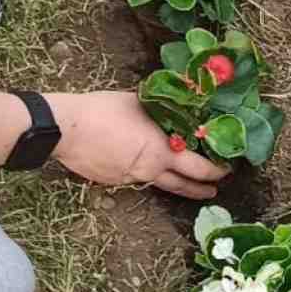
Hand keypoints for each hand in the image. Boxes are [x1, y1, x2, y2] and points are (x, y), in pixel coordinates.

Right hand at [46, 91, 228, 199]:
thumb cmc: (102, 111)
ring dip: (175, 184)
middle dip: (202, 188)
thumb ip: (160, 107)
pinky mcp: (112, 182)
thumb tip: (174, 101)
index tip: (226, 170)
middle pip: (183, 186)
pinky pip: (134, 179)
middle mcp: (150, 170)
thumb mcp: (138, 102)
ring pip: (158, 183)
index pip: (199, 169)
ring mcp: (129, 179)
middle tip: (215, 190)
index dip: (215, 171)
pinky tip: (141, 165)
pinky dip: (144, 174)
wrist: (64, 128)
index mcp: (163, 151)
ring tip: (186, 186)